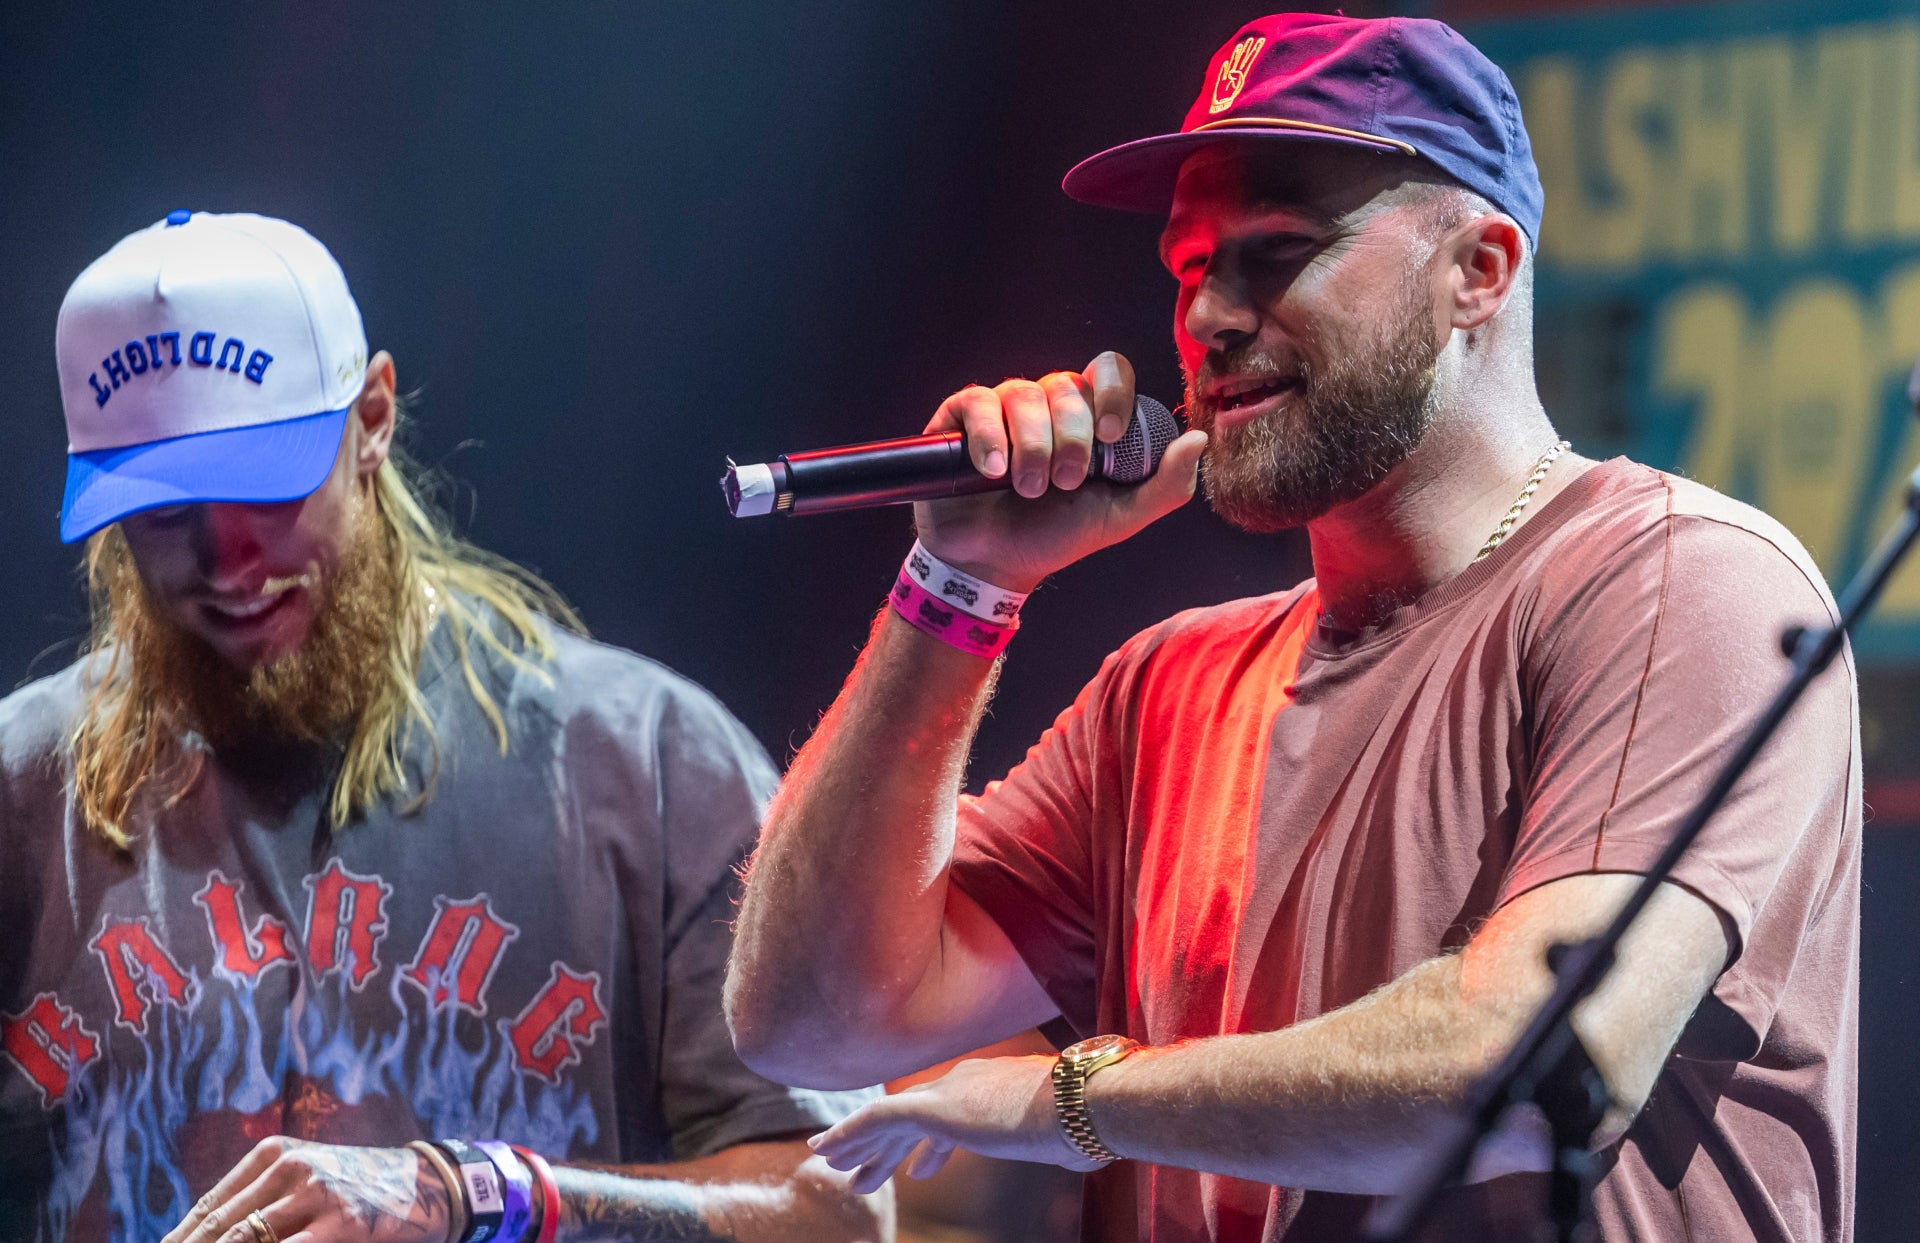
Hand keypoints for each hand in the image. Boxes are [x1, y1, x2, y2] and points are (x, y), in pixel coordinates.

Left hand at [161, 1137, 454, 1242]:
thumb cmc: (356, 1189)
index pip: (208, 1208)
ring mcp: (317, 1195)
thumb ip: (259, 1199)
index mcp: (274, 1154)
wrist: (425, 1186)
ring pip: (243, 1242)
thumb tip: (195, 1236)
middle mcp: (291, 1168)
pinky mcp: (342, 1225)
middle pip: (218, 1228)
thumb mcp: (306, 1178)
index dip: (177, 1242)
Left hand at [807, 1054, 1105, 1193]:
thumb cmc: (1089, 1120)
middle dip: (883, 1144)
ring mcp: (950, 1091)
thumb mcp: (1065, 1131)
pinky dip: (850, 1133)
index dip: (926, 1143)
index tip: (917, 1166)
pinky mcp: (936, 1106)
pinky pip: (879, 1118)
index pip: (948, 1111)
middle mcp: (965, 1081)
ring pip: (888, 1118)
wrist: (1087, 1102)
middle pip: (911, 1115)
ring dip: (860, 1143)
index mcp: (991, 1084)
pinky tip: (826, 1150)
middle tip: (857, 1168)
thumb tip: (1077, 1152)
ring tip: (831, 1166)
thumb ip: (1056, 1136)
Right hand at [913, 351, 1207, 592]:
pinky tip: (993, 471)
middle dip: (1071, 440)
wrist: (993, 565)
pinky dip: (989, 438)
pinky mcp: (961, 417)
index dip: (1112, 395)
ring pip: (1022, 395)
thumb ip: (1165, 486)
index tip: (1111, 437)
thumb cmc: (1055, 536)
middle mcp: (1046, 403)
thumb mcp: (1119, 518)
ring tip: (1027, 489)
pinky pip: (978, 402)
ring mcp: (1003, 407)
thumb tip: (1198, 439)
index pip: (1108, 371)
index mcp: (1088, 416)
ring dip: (1032, 447)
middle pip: (1067, 387)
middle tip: (1063, 484)